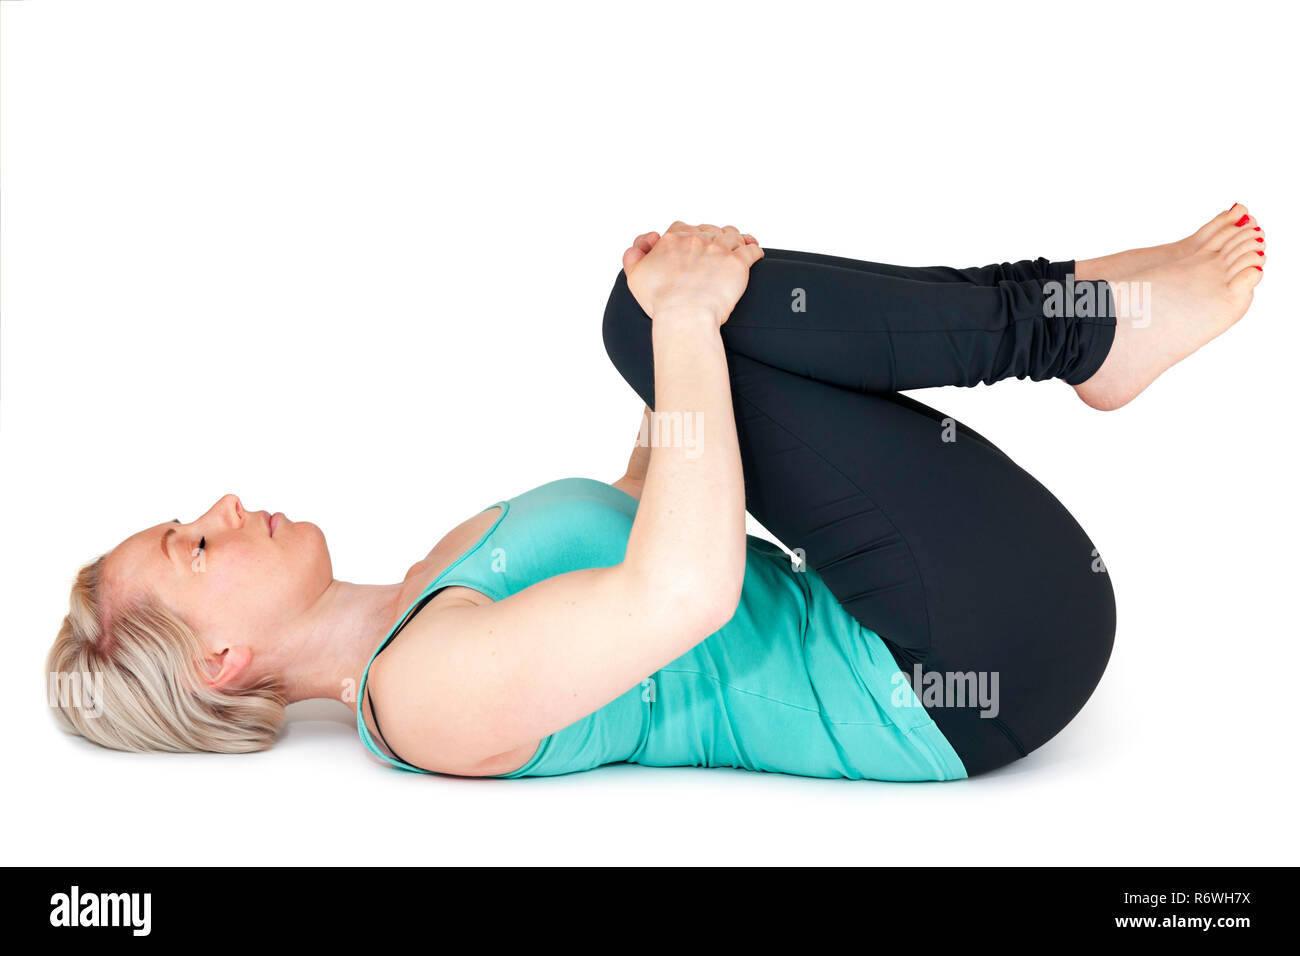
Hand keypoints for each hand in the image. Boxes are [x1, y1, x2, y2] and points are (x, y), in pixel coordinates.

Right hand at [622, 222, 763, 325]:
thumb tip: (645, 242)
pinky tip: (755, 253)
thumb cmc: (660, 301)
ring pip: (731, 235)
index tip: (689, 244)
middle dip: (711, 236)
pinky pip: (752, 250)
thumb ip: (633, 256)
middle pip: (708, 229)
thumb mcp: (635, 276)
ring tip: (738, 244)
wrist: (684, 316)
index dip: (686, 235)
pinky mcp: (738, 264)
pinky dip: (754, 249)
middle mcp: (696, 239)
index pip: (681, 228)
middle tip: (715, 248)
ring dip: (734, 239)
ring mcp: (719, 249)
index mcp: (672, 240)